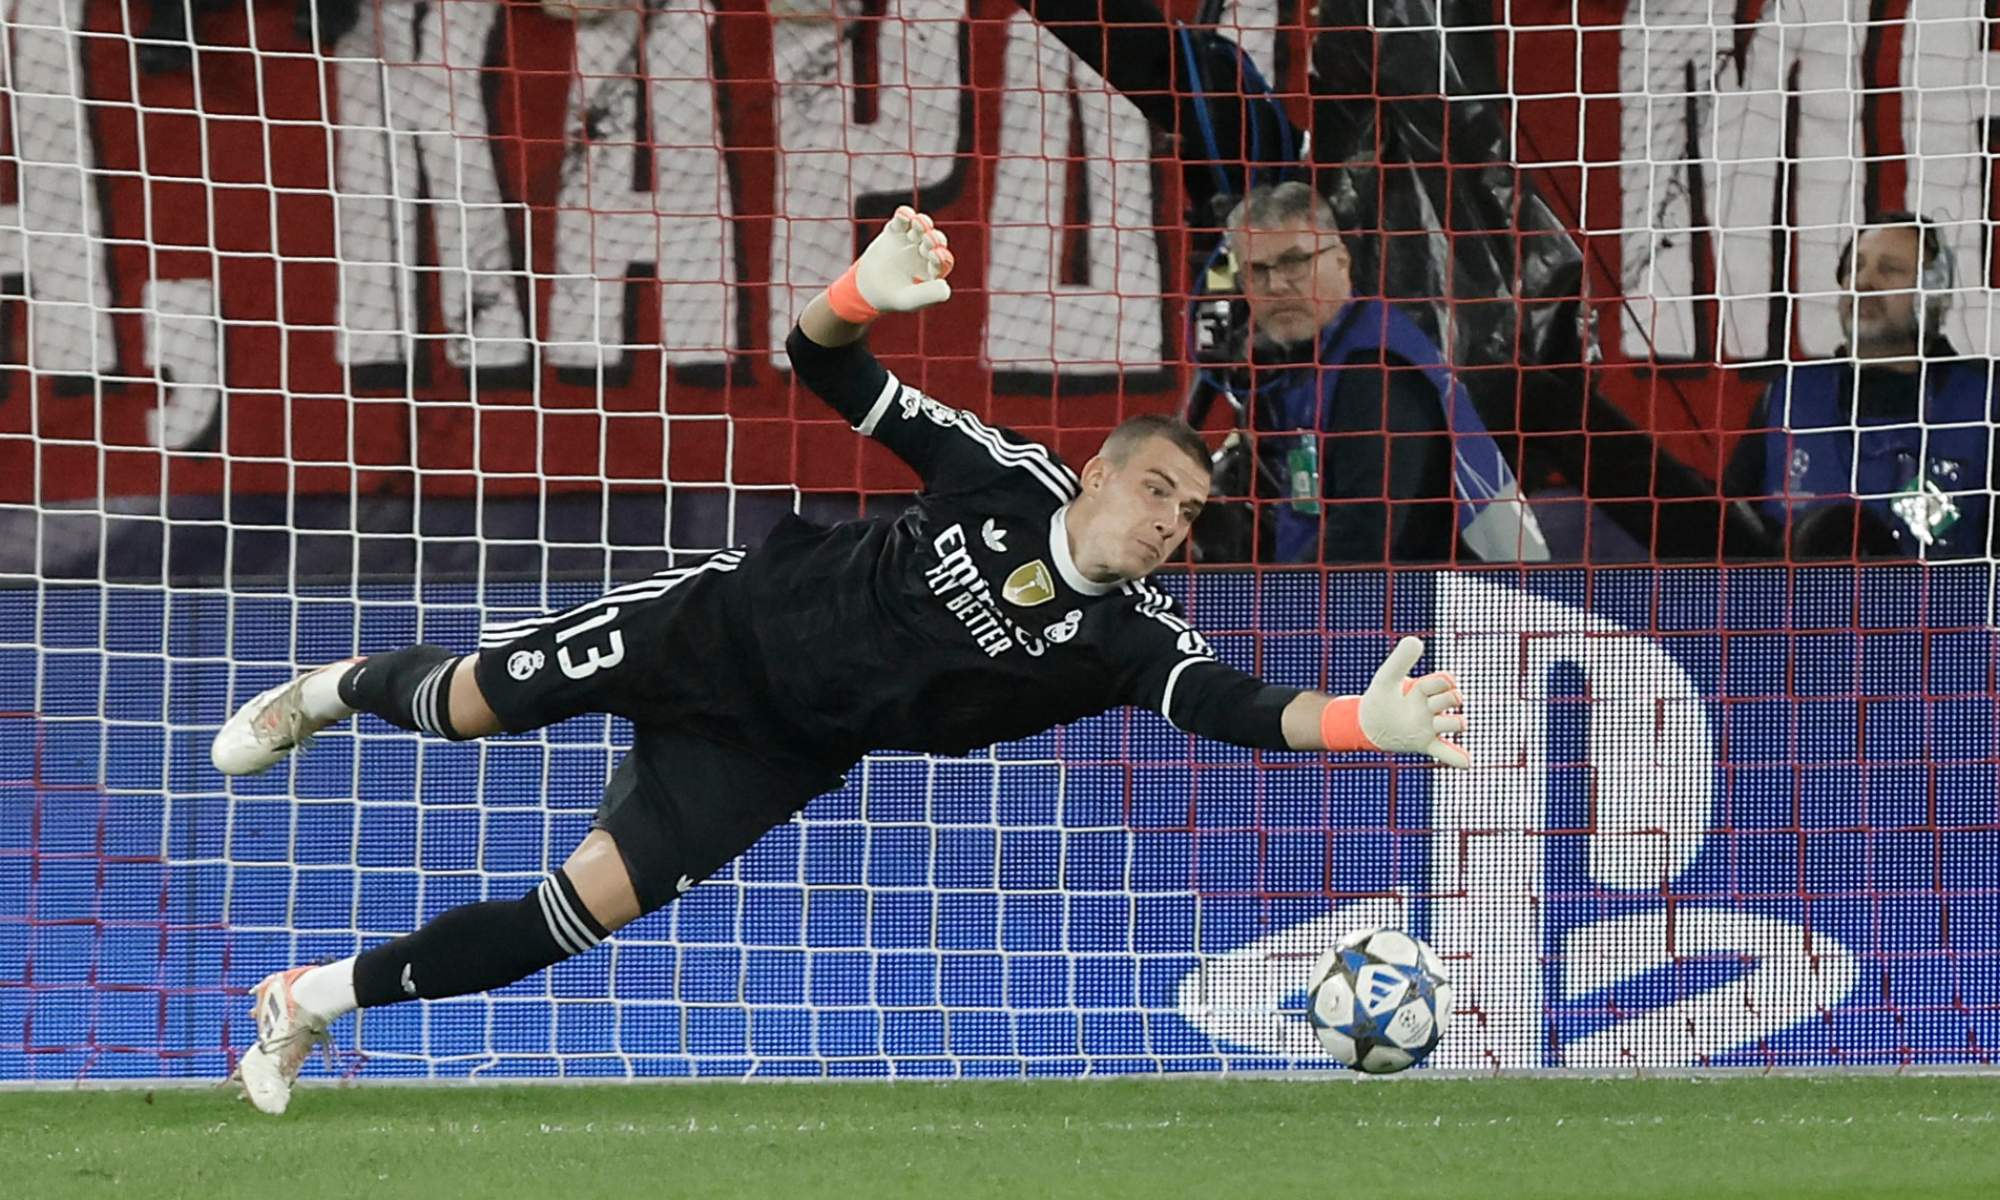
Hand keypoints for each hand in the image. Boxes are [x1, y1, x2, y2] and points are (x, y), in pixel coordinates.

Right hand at [839, 206, 954, 316]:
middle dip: (933, 239)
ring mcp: (911, 240)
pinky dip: (904, 215)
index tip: (935, 255)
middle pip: (936, 241)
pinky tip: (903, 215)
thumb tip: (946, 286)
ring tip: (917, 222)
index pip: (943, 261)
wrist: (867, 288)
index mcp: (933, 270)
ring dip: (922, 224)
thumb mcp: (909, 300)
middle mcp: (925, 252)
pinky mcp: (896, 231)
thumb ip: (928, 295)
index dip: (941, 257)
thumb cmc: (892, 298)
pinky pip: (902, 220)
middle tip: (928, 238)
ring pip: (922, 227)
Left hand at [1358, 636, 1467, 767]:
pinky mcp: (1426, 744)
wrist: (1366, 723)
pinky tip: (1466, 763)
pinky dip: (1457, 758)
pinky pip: (1447, 752)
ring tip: (1436, 723)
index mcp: (1426, 688)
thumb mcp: (1386, 677)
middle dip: (1447, 700)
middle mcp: (1433, 706)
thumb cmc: (1380, 697)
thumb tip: (1414, 640)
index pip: (1446, 680)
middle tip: (1429, 705)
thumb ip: (1399, 660)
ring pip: (1456, 723)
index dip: (1440, 681)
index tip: (1423, 687)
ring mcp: (1431, 726)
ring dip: (1453, 723)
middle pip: (1455, 699)